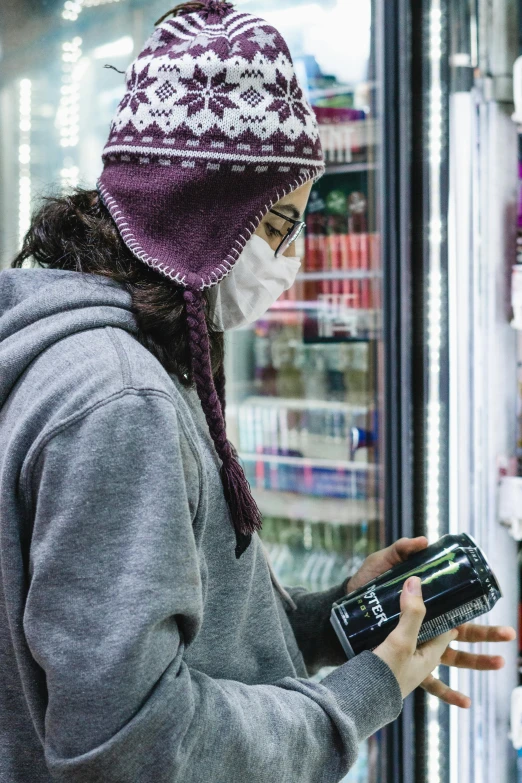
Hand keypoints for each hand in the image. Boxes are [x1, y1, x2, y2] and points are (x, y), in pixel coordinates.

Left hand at [346, 537, 516, 706]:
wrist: (335, 611)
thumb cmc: (362, 585)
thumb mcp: (381, 562)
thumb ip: (402, 549)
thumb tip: (425, 540)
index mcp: (423, 604)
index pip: (455, 607)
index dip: (473, 606)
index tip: (489, 603)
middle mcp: (423, 627)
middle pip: (462, 632)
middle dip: (486, 634)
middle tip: (509, 635)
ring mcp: (415, 647)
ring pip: (453, 658)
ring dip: (477, 661)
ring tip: (499, 663)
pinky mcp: (403, 661)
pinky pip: (429, 682)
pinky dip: (448, 693)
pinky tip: (465, 702)